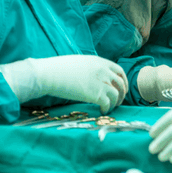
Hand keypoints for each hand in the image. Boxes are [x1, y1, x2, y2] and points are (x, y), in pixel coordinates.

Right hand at [0, 55, 127, 113]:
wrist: (49, 74)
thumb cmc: (58, 68)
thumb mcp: (80, 62)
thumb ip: (91, 67)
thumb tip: (93, 75)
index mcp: (100, 61)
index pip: (119, 71)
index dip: (123, 80)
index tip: (121, 88)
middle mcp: (103, 71)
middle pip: (121, 83)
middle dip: (122, 93)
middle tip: (118, 101)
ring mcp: (101, 82)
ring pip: (117, 95)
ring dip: (115, 103)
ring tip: (109, 108)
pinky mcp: (96, 95)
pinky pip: (108, 104)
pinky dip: (107, 109)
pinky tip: (102, 111)